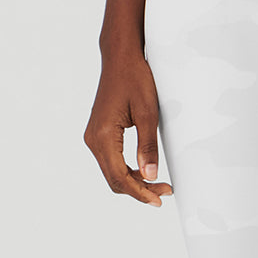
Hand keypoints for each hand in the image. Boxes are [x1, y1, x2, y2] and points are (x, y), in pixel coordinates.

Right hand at [84, 48, 173, 206]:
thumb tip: (150, 175)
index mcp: (103, 135)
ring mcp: (94, 136)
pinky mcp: (99, 133)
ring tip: (159, 184)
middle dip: (139, 190)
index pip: (119, 176)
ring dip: (134, 182)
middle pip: (114, 179)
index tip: (159, 199)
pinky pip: (111, 160)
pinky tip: (145, 172)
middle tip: (164, 193)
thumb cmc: (135, 79)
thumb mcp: (148, 113)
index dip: (139, 192)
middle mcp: (93, 138)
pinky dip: (128, 170)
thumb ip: (148, 146)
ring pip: (112, 171)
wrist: (121, 58)